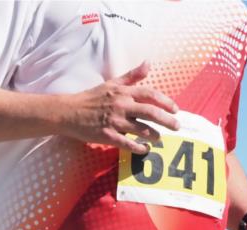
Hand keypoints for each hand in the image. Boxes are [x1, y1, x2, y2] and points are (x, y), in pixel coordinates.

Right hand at [58, 60, 178, 154]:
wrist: (68, 112)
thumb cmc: (90, 98)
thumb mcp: (111, 83)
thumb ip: (131, 76)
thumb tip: (148, 63)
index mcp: (123, 92)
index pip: (150, 95)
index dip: (165, 101)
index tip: (175, 109)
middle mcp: (121, 106)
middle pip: (150, 112)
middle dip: (167, 120)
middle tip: (177, 126)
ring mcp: (114, 121)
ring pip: (141, 129)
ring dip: (154, 135)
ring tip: (161, 138)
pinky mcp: (106, 135)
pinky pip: (127, 143)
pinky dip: (138, 148)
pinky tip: (144, 150)